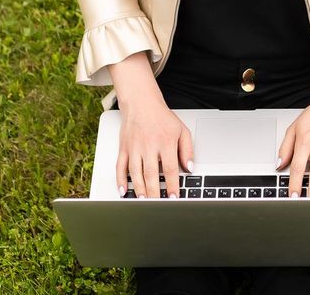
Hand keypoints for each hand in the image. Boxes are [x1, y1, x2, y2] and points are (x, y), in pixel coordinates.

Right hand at [108, 52, 193, 198]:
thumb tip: (190, 168)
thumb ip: (188, 150)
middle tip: (157, 205)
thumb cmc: (162, 118)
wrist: (141, 103)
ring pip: (135, 173)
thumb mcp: (182, 131)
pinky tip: (123, 191)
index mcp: (165, 142)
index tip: (174, 198)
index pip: (169, 168)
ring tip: (143, 202)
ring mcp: (134, 148)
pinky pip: (119, 167)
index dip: (172, 185)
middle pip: (151, 174)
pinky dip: (120, 180)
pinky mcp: (123, 148)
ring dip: (139, 189)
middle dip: (154, 192)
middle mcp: (148, 146)